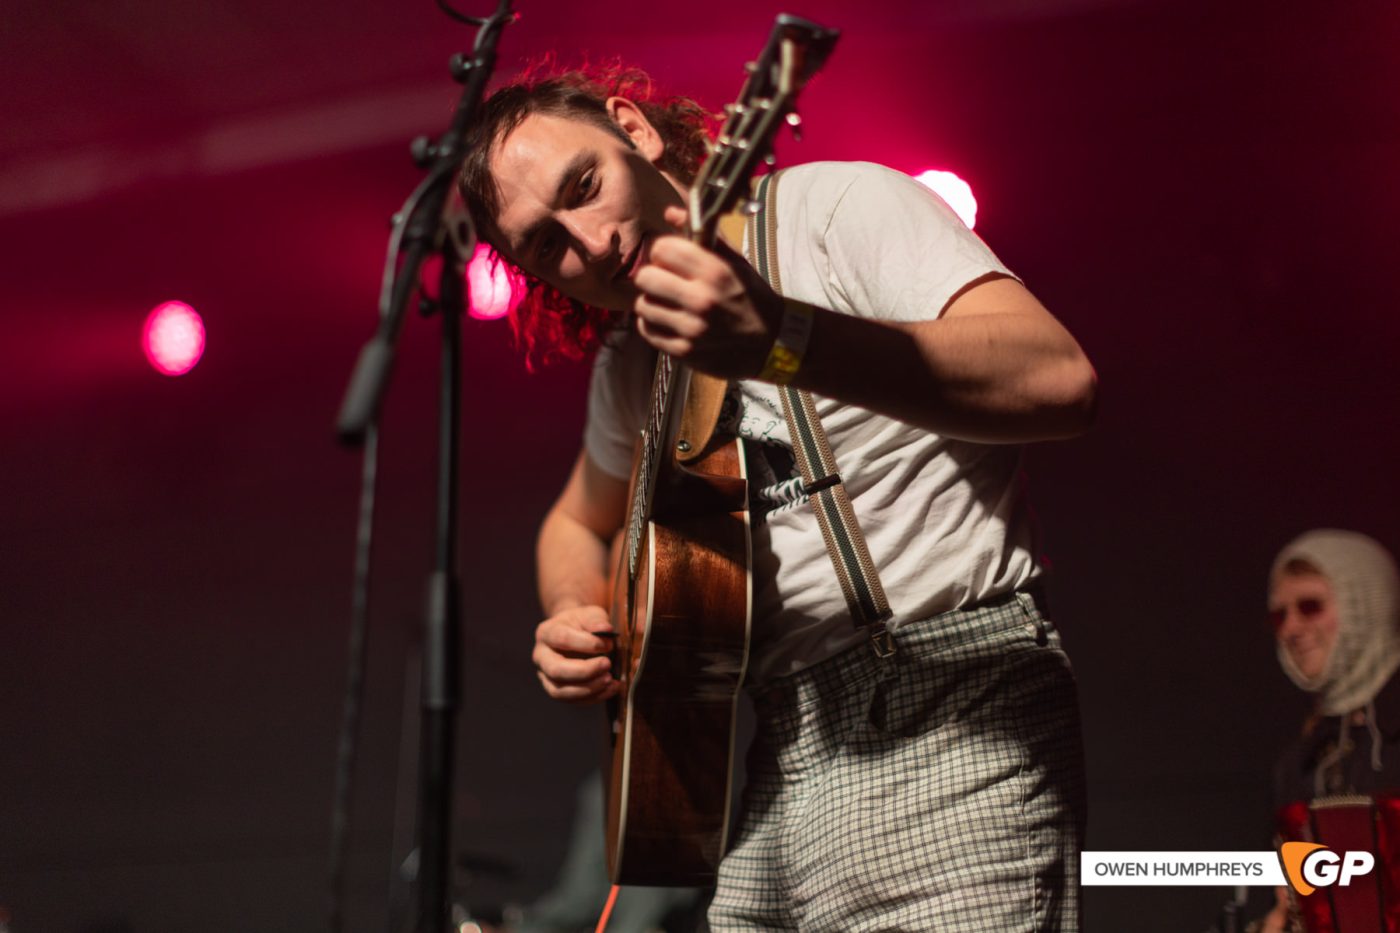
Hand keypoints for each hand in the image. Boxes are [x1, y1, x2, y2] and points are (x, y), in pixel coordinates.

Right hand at [532, 605, 618, 703]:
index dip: (586, 643)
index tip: (608, 645)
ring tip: (610, 680)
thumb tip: (606, 629)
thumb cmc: (583, 623)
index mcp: (547, 632)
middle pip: (556, 670)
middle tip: (607, 664)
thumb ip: (596, 620)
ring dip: (588, 689)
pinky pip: (571, 700)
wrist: (576, 633)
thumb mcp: (590, 614)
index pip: (562, 639)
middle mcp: (541, 656)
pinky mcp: (556, 690)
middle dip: (584, 671)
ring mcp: (545, 676)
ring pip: (560, 691)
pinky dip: (593, 698)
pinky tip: (611, 688)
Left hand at [631, 205, 784, 378]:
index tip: (671, 260)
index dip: (664, 251)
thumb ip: (703, 235)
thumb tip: (670, 213)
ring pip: (642, 305)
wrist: (772, 342)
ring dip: (652, 302)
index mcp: (715, 272)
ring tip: (668, 303)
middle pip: (645, 277)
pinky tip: (668, 321)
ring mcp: (691, 328)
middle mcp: (702, 300)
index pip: (663, 249)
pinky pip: (647, 331)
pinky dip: (653, 325)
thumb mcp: (735, 262)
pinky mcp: (684, 351)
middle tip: (665, 281)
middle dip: (653, 276)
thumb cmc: (751, 297)